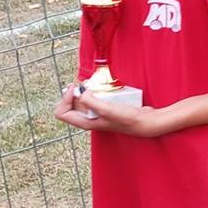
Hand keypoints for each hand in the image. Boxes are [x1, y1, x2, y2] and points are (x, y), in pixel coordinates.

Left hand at [53, 86, 171, 136]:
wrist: (146, 121)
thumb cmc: (128, 119)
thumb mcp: (107, 110)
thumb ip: (91, 101)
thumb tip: (80, 92)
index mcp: (84, 123)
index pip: (61, 112)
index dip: (65, 99)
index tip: (76, 90)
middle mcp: (88, 119)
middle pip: (69, 105)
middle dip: (73, 93)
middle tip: (82, 84)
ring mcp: (96, 113)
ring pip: (81, 100)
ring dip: (84, 91)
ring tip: (91, 85)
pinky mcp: (105, 108)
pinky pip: (93, 98)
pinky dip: (95, 91)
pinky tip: (102, 88)